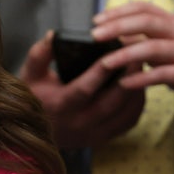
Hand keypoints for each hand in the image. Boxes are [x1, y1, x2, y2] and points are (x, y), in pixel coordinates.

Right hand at [20, 30, 144, 148]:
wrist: (32, 131)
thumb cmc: (34, 97)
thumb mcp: (31, 74)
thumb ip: (40, 53)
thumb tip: (54, 35)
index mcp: (60, 106)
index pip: (85, 88)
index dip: (102, 70)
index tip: (116, 50)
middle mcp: (78, 123)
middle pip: (112, 101)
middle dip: (129, 77)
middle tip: (140, 53)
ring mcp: (93, 134)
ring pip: (125, 112)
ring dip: (137, 89)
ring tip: (142, 67)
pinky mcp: (102, 138)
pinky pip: (128, 121)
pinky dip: (137, 103)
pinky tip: (138, 87)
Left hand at [92, 1, 173, 118]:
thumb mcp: (162, 47)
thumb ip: (140, 39)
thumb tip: (109, 33)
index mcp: (172, 22)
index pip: (144, 7)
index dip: (118, 11)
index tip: (95, 20)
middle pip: (148, 22)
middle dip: (119, 26)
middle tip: (95, 35)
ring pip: (154, 47)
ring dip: (126, 54)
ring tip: (105, 62)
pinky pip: (163, 74)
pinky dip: (141, 78)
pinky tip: (124, 83)